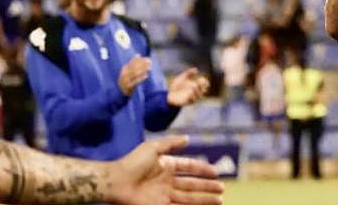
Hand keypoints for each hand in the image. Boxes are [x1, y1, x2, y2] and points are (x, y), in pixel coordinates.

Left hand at [109, 135, 223, 204]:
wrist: (115, 182)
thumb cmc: (132, 163)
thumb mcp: (153, 148)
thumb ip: (171, 143)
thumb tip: (188, 139)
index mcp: (167, 166)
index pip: (189, 167)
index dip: (202, 169)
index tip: (216, 172)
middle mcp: (168, 181)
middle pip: (192, 185)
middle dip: (207, 188)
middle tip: (222, 190)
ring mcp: (164, 195)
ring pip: (190, 198)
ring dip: (205, 200)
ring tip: (220, 201)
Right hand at [118, 57, 151, 96]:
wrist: (119, 92)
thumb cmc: (126, 80)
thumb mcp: (128, 71)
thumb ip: (132, 63)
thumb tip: (138, 55)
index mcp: (124, 69)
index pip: (132, 62)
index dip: (140, 60)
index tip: (147, 58)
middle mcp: (124, 74)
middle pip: (134, 67)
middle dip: (143, 64)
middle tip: (150, 62)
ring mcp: (125, 80)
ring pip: (135, 73)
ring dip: (143, 69)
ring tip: (149, 67)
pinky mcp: (128, 86)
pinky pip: (135, 82)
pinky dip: (141, 78)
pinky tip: (146, 75)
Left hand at [166, 68, 209, 107]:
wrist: (168, 94)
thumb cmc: (175, 86)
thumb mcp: (182, 77)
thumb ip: (189, 72)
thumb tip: (197, 70)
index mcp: (195, 86)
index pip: (204, 84)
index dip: (205, 82)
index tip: (202, 79)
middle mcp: (195, 92)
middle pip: (204, 90)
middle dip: (202, 86)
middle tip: (197, 83)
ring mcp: (192, 98)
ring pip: (199, 95)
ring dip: (197, 91)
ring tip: (193, 87)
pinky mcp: (188, 102)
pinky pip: (193, 100)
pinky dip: (193, 96)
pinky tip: (190, 92)